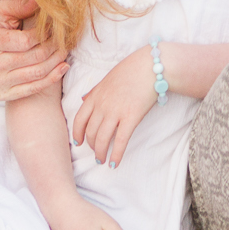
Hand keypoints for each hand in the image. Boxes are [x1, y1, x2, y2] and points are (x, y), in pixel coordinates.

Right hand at [0, 0, 67, 101]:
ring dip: (57, 61)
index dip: (46, 33)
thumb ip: (21, 4)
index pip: (27, 41)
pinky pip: (33, 89)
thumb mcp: (2, 9)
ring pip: (37, 74)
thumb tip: (41, 0)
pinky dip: (52, 78)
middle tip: (65, 37)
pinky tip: (63, 66)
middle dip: (55, 46)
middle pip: (35, 58)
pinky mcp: (1, 94)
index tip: (56, 26)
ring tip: (66, 49)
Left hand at [70, 46, 159, 168]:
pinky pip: (120, 141)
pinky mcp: (131, 118)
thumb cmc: (132, 69)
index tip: (78, 142)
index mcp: (95, 95)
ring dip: (100, 153)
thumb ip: (95, 90)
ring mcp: (115, 112)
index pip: (79, 119)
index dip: (77, 133)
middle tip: (95, 152)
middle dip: (91, 146)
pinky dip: (116, 154)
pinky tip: (114, 163)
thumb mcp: (108, 78)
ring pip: (102, 139)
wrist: (152, 66)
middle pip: (90, 132)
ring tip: (102, 160)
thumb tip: (83, 99)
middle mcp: (102, 106)